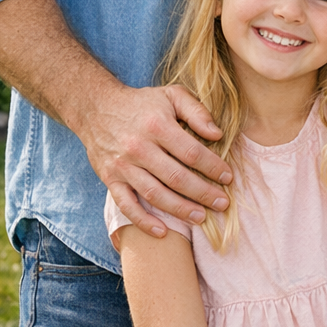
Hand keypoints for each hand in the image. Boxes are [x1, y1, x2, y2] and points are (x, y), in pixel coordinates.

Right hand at [77, 80, 233, 237]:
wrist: (97, 108)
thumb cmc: (143, 103)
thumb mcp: (172, 95)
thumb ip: (197, 111)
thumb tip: (217, 134)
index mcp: (158, 125)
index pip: (191, 152)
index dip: (212, 167)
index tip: (228, 177)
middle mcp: (139, 148)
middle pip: (176, 177)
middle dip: (203, 193)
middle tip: (223, 203)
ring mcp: (123, 166)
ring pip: (155, 195)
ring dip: (180, 210)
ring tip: (201, 217)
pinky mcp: (110, 180)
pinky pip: (127, 205)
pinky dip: (143, 222)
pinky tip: (162, 232)